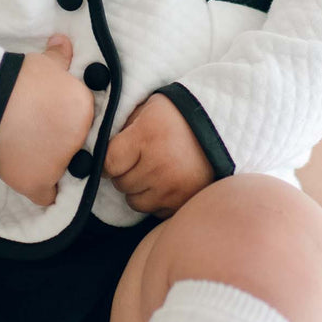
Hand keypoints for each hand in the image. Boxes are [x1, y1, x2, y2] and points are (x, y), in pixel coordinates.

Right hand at [0, 34, 94, 206]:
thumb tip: (63, 41)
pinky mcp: (39, 184)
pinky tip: (30, 177)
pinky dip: (40, 190)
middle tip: (41, 133)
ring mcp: (60, 164)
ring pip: (63, 170)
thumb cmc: (15, 80)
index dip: (69, 119)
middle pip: (77, 146)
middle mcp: (79, 139)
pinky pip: (47, 196)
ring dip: (51, 164)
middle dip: (63, 141)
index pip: (85, 119)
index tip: (54, 117)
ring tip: (29, 151)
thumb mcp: (41, 63)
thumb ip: (58, 57)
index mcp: (84, 108)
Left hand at [103, 93, 213, 216]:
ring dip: (138, 190)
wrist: (221, 125)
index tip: (115, 157)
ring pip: (136, 202)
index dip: (107, 161)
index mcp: (145, 138)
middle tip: (137, 161)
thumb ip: (124, 128)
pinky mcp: (185, 201)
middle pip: (121, 184)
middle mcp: (158, 166)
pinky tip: (165, 183)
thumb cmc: (178, 113)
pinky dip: (157, 201)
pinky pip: (157, 212)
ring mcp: (173, 187)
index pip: (108, 163)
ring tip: (151, 172)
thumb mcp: (147, 109)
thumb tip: (100, 146)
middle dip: (124, 173)